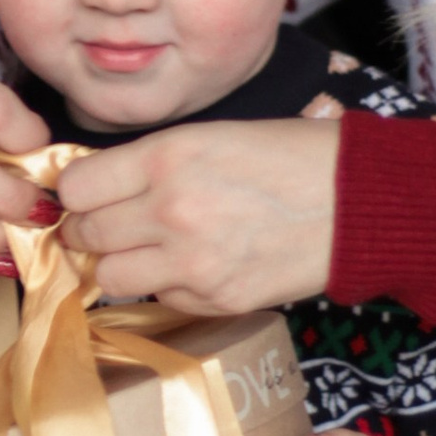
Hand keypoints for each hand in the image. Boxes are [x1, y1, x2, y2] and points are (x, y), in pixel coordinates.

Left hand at [54, 116, 338, 315]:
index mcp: (167, 156)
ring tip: (149, 249)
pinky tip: (197, 263)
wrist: (359, 202)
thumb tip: (95, 188)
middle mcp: (170, 210)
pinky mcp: (216, 298)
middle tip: (113, 225)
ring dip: (120, 264)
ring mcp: (192, 261)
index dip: (77, 193)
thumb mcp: (210, 137)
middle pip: (85, 235)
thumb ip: (149, 163)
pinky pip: (159, 297)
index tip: (90, 195)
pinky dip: (166, 284)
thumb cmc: (289, 157)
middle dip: (91, 231)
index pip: (76, 188)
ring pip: (108, 276)